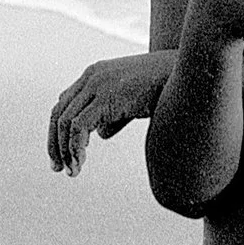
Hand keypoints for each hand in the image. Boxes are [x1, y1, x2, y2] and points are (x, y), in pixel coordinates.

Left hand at [47, 50, 173, 175]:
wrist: (188, 73)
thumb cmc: (167, 88)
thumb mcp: (134, 102)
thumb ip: (114, 116)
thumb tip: (100, 134)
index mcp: (95, 75)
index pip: (65, 104)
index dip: (59, 131)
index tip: (64, 155)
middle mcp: (91, 77)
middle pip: (59, 113)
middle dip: (55, 143)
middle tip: (58, 168)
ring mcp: (97, 85)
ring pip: (65, 122)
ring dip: (64, 150)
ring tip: (73, 171)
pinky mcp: (106, 97)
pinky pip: (79, 126)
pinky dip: (75, 147)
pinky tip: (81, 162)